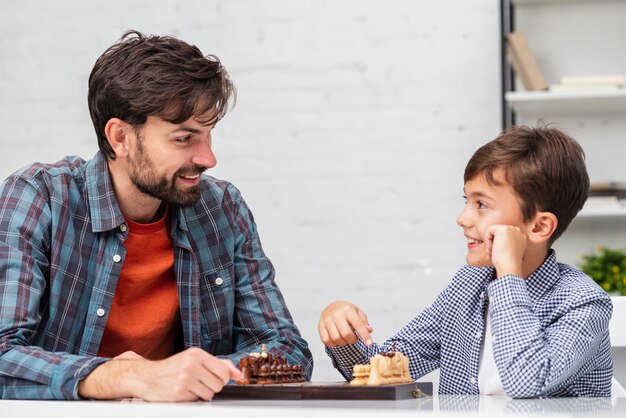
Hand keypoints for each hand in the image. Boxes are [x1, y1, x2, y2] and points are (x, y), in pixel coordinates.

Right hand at [79, 347, 241, 400]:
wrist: (147, 377)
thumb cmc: (174, 368)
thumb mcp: (195, 359)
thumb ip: (219, 364)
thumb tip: (239, 374)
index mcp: (197, 353)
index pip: (223, 371)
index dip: (222, 378)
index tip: (215, 378)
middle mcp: (191, 364)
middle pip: (219, 384)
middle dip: (213, 386)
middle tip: (200, 382)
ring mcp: (185, 378)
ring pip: (210, 394)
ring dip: (204, 394)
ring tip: (192, 387)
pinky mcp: (179, 392)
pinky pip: (198, 400)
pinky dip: (194, 398)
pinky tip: (184, 392)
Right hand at [318, 300, 372, 346]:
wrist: (332, 307)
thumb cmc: (348, 312)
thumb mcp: (358, 314)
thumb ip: (364, 322)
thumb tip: (369, 330)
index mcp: (348, 309)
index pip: (358, 324)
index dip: (364, 335)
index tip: (369, 344)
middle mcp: (336, 314)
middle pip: (346, 334)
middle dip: (353, 340)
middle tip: (354, 339)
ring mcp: (327, 320)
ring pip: (336, 338)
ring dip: (343, 343)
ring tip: (345, 339)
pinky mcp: (320, 326)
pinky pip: (326, 340)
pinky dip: (333, 344)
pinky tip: (337, 341)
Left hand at [485, 224, 525, 277]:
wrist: (509, 266)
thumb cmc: (506, 263)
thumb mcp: (506, 253)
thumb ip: (503, 245)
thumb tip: (494, 244)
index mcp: (521, 238)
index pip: (505, 236)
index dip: (497, 245)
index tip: (498, 255)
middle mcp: (518, 232)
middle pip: (498, 233)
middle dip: (493, 243)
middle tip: (492, 255)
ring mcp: (512, 229)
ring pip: (493, 232)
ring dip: (490, 243)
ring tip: (492, 253)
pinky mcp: (504, 229)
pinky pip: (489, 230)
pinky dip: (487, 240)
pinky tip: (492, 249)